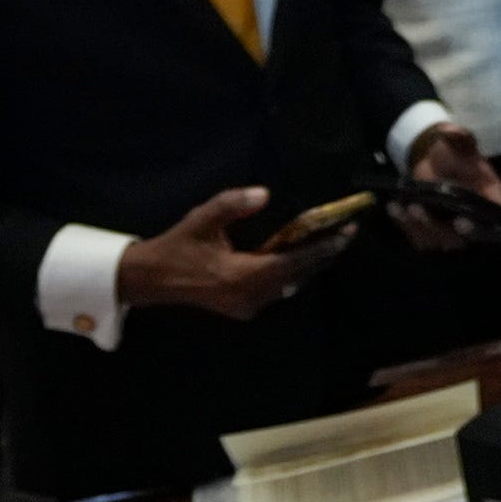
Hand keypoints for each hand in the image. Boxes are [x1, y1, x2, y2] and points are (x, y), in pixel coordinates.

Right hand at [116, 188, 353, 319]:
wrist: (152, 279)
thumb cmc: (179, 246)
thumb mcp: (202, 219)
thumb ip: (232, 205)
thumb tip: (263, 193)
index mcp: (241, 276)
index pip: (292, 262)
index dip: (321, 248)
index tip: (346, 233)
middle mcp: (249, 296)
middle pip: (298, 275)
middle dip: (323, 254)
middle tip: (348, 233)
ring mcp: (247, 306)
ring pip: (290, 284)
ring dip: (311, 264)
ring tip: (333, 242)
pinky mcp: (243, 308)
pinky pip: (277, 289)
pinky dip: (293, 273)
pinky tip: (305, 256)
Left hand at [395, 124, 500, 253]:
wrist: (435, 161)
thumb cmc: (455, 154)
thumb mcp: (461, 143)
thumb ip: (460, 138)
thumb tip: (451, 132)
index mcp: (493, 202)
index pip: (493, 225)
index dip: (479, 229)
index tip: (460, 222)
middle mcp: (476, 222)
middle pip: (460, 239)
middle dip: (437, 227)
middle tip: (417, 209)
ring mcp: (453, 232)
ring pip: (436, 240)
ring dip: (416, 226)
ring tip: (400, 207)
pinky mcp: (432, 235)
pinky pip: (419, 237)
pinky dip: (405, 225)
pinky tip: (394, 209)